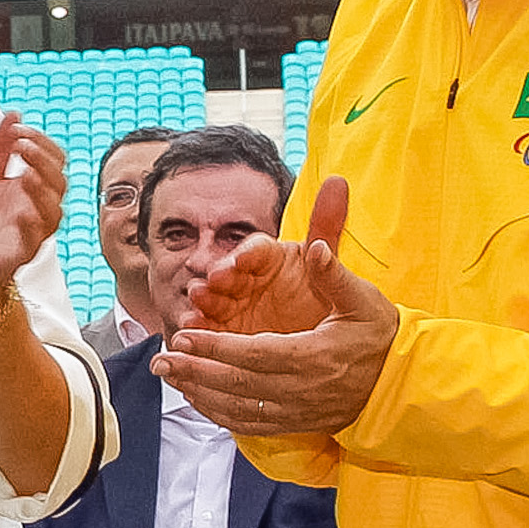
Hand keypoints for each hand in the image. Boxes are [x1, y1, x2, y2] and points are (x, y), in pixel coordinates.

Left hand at [0, 112, 65, 311]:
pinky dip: (30, 225)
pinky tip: (22, 212)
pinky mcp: (18, 254)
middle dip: (43, 159)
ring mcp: (29, 232)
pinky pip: (32, 240)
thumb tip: (13, 116)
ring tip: (27, 173)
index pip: (52, 160)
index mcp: (28, 190)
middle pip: (58, 182)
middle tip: (22, 144)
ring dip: (42, 189)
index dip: (41, 142)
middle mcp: (34, 210)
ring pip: (53, 211)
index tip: (17, 130)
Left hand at [156, 185, 399, 439]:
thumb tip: (317, 247)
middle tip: (159, 358)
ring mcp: (298, 411)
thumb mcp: (366, 301)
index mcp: (314, 356)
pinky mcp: (296, 423)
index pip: (255, 354)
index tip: (183, 336)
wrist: (404, 385)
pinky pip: (249, 424)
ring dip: (198, 393)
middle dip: (194, 370)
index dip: (216, 347)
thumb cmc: (382, 338)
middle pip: (237, 384)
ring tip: (168, 375)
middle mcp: (302, 388)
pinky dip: (218, 414)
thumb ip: (336, 275)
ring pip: (238, 407)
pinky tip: (196, 399)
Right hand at [186, 177, 349, 338]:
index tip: (244, 260)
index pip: (255, 248)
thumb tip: (336, 179)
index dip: (248, 253)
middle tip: (215, 280)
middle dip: (220, 274)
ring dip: (202, 295)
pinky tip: (192, 326)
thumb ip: (326, 225)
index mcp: (270, 258)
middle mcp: (247, 278)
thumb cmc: (324, 299)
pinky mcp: (224, 331)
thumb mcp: (327, 265)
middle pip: (228, 271)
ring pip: (212, 296)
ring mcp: (233, 304)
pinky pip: (207, 326)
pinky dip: (197, 326)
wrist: (326, 347)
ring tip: (197, 298)